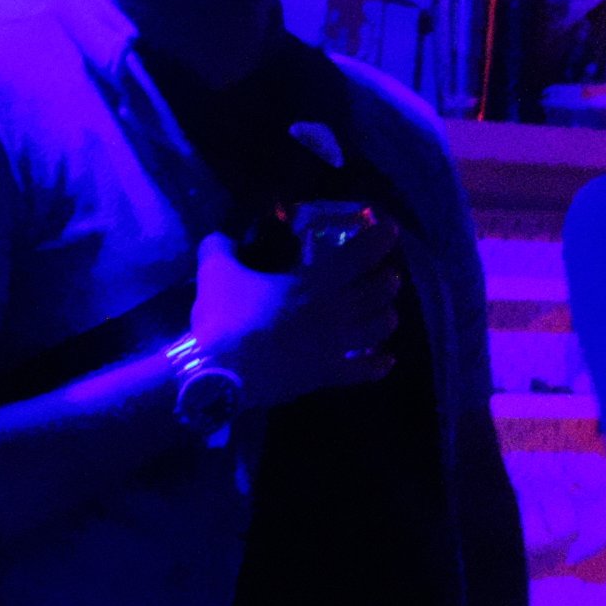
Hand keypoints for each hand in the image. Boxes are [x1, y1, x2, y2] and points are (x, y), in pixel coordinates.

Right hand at [189, 222, 403, 406]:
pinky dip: (377, 365)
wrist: (221, 373)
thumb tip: (221, 238)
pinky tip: (387, 360)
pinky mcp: (327, 375)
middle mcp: (336, 311)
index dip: (379, 239)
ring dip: (387, 317)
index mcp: (316, 282)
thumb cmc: (224, 317)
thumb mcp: (215, 272)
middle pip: (379, 292)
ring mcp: (336, 345)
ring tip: (387, 313)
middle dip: (388, 281)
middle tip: (388, 274)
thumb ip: (220, 248)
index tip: (391, 230)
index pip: (360, 255)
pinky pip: (363, 371)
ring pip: (380, 328)